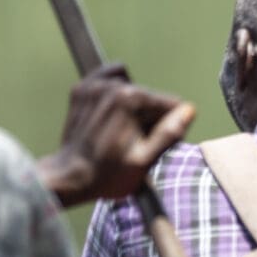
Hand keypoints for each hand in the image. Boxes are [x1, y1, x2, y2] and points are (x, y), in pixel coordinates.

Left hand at [37, 65, 194, 207]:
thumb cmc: (107, 175)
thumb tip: (188, 111)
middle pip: (150, 98)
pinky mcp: (82, 91)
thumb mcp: (144, 160)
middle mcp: (112, 86)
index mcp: (131, 99)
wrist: (68, 178)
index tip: (153, 144)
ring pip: (132, 91)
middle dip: (150, 118)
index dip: (169, 126)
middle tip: (135, 144)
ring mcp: (94, 87)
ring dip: (133, 108)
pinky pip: (109, 79)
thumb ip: (169, 133)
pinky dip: (115, 92)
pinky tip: (112, 111)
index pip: (170, 104)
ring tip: (121, 133)